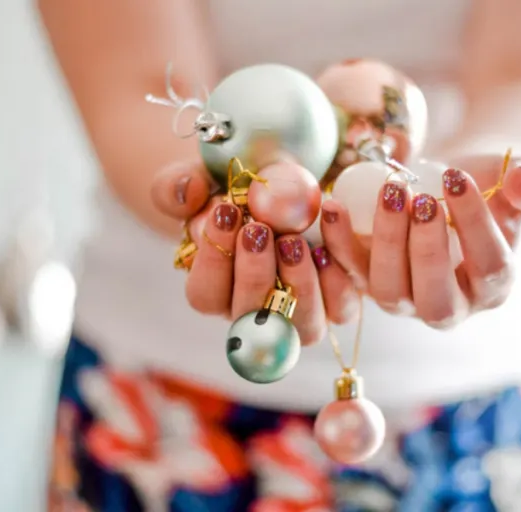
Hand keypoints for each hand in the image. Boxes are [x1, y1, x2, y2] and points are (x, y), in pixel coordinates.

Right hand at [150, 159, 358, 344]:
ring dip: (299, 283)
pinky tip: (330, 234)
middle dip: (254, 273)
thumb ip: (177, 186)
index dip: (212, 261)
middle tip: (259, 229)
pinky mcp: (337, 302)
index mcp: (216, 291)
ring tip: (294, 239)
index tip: (224, 212)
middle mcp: (257, 314)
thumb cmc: (237, 191)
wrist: (283, 187)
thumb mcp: (202, 180)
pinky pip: (343, 306)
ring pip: (302, 326)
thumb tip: (187, 194)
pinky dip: (340, 273)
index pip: (205, 295)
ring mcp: (299, 314)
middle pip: (252, 318)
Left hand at [319, 155, 520, 328]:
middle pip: (436, 299)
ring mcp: (406, 299)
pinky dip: (339, 245)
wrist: (451, 186)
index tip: (457, 178)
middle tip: (421, 199)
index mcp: (494, 286)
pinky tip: (335, 206)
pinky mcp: (369, 283)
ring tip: (390, 192)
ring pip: (390, 293)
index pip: (490, 267)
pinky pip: (350, 276)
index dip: (475, 225)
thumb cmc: (489, 186)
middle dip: (427, 250)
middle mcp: (451, 305)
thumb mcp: (515, 179)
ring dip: (386, 244)